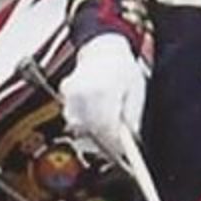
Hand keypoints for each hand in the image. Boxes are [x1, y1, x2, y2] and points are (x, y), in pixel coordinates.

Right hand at [59, 33, 149, 162]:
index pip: (107, 128)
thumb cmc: (123, 70)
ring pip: (79, 126)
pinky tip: (95, 111)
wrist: (103, 49)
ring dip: (93, 130)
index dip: (115, 144)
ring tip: (107, 122)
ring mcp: (71, 93)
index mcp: (103, 90)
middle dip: (105, 141)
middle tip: (117, 143)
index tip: (123, 150)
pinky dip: (84, 120)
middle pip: (91, 130)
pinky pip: (73, 116)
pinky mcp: (65, 94)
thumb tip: (129, 141)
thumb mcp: (136, 91)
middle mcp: (83, 92)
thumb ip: (132, 117)